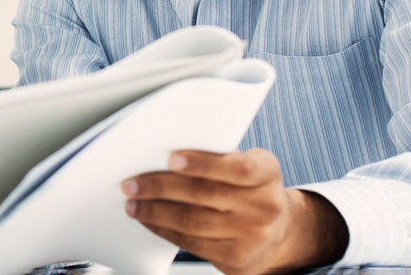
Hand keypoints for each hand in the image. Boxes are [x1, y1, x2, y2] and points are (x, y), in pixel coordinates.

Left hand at [121, 148, 347, 274]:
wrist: (279, 231)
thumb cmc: (249, 188)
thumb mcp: (247, 165)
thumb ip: (216, 157)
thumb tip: (161, 151)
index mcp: (267, 173)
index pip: (236, 167)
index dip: (202, 163)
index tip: (171, 159)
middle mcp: (265, 206)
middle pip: (204, 194)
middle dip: (160, 187)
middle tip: (131, 183)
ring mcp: (253, 236)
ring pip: (193, 222)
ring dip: (155, 212)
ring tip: (133, 203)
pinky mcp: (237, 259)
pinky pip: (192, 244)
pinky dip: (165, 231)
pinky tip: (150, 221)